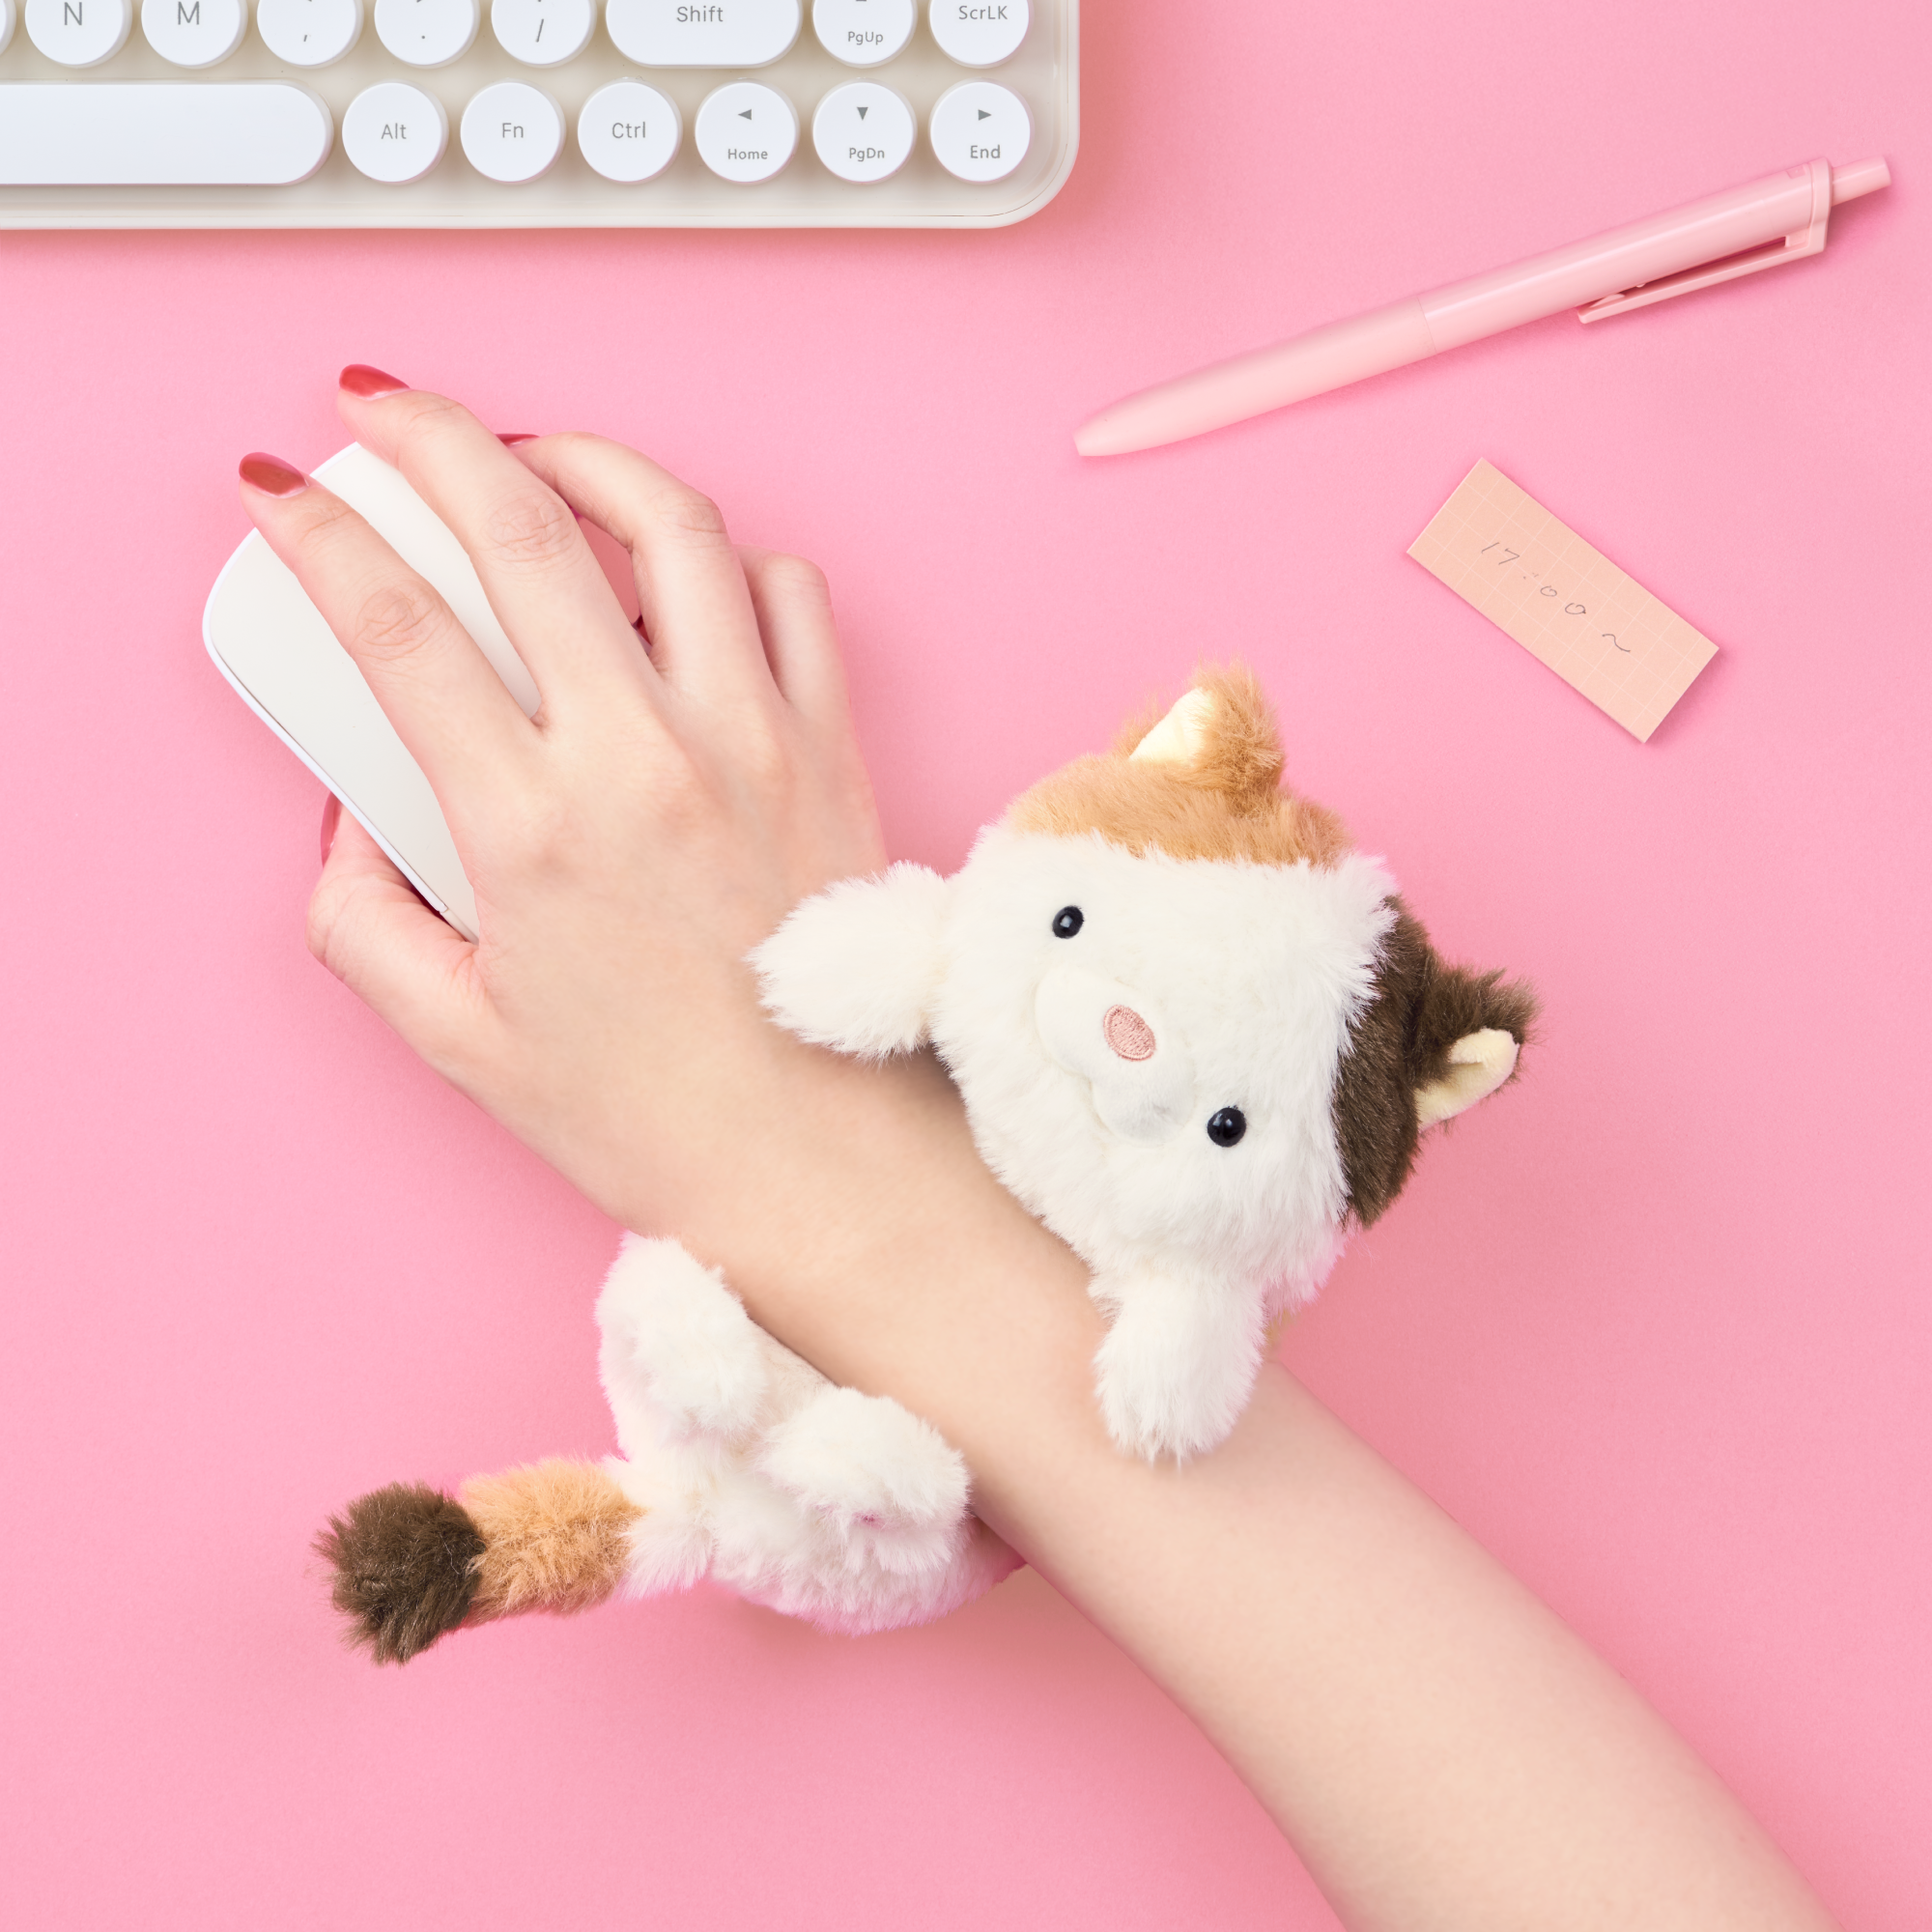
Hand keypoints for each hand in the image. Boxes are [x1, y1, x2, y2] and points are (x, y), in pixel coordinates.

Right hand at [240, 371, 888, 1231]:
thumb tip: (346, 823)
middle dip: (431, 435)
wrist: (822, 1158)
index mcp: (532, 828)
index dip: (315, 532)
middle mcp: (645, 758)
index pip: (393, 625)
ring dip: (586, 460)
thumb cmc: (656, 1113)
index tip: (278, 490)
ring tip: (536, 458)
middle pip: (522, 527)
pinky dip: (729, 558)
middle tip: (384, 408)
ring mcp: (754, 739)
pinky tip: (683, 575)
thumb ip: (362, 918)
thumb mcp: (458, 1038)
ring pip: (673, 525)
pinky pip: (791, 594)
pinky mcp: (834, 747)